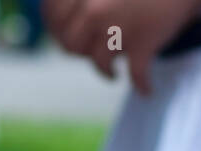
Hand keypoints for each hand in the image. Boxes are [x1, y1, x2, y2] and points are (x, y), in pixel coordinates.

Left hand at [42, 0, 200, 94]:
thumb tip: (75, 21)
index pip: (52, 18)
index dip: (60, 29)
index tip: (70, 35)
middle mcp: (94, 9)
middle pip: (72, 45)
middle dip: (82, 51)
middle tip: (92, 52)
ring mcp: (117, 29)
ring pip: (100, 63)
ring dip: (107, 71)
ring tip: (113, 73)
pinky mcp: (143, 43)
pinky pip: (137, 75)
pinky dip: (144, 86)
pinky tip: (148, 90)